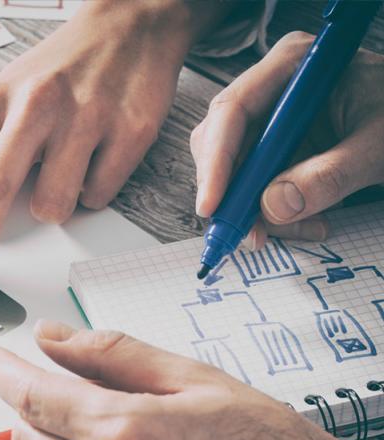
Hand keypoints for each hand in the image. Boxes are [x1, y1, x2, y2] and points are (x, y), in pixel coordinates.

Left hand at [0, 0, 228, 307]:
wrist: (131, 23)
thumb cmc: (58, 71)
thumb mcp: (4, 98)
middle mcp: (34, 108)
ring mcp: (84, 118)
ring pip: (53, 206)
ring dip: (55, 205)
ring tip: (65, 165)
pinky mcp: (129, 130)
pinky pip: (98, 196)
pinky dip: (95, 189)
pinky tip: (98, 155)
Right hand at [193, 33, 383, 249]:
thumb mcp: (377, 145)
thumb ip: (330, 175)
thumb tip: (273, 207)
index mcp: (292, 64)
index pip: (233, 109)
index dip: (216, 160)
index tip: (212, 206)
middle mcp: (270, 89)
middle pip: (221, 143)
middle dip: (234, 194)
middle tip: (251, 234)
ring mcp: (270, 120)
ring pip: (234, 171)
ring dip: (258, 211)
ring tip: (308, 227)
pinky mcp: (276, 149)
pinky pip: (255, 185)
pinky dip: (274, 213)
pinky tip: (310, 221)